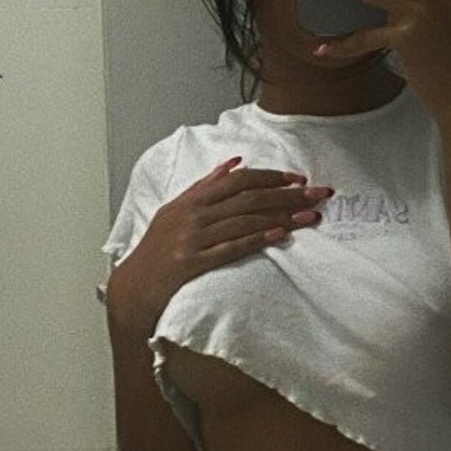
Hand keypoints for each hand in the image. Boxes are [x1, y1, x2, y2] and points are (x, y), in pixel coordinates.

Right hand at [104, 161, 332, 336]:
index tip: (297, 179)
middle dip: (288, 194)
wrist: (132, 288)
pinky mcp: (193, 263)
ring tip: (310, 216)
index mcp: (190, 200)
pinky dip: (256, 239)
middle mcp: (192, 216)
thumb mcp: (175, 210)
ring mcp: (192, 239)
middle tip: (318, 194)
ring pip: (245, 221)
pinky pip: (230, 248)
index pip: (238, 181)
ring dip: (282, 216)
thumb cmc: (156, 249)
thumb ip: (205, 185)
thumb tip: (234, 162)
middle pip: (249, 198)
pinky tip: (280, 235)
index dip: (270, 177)